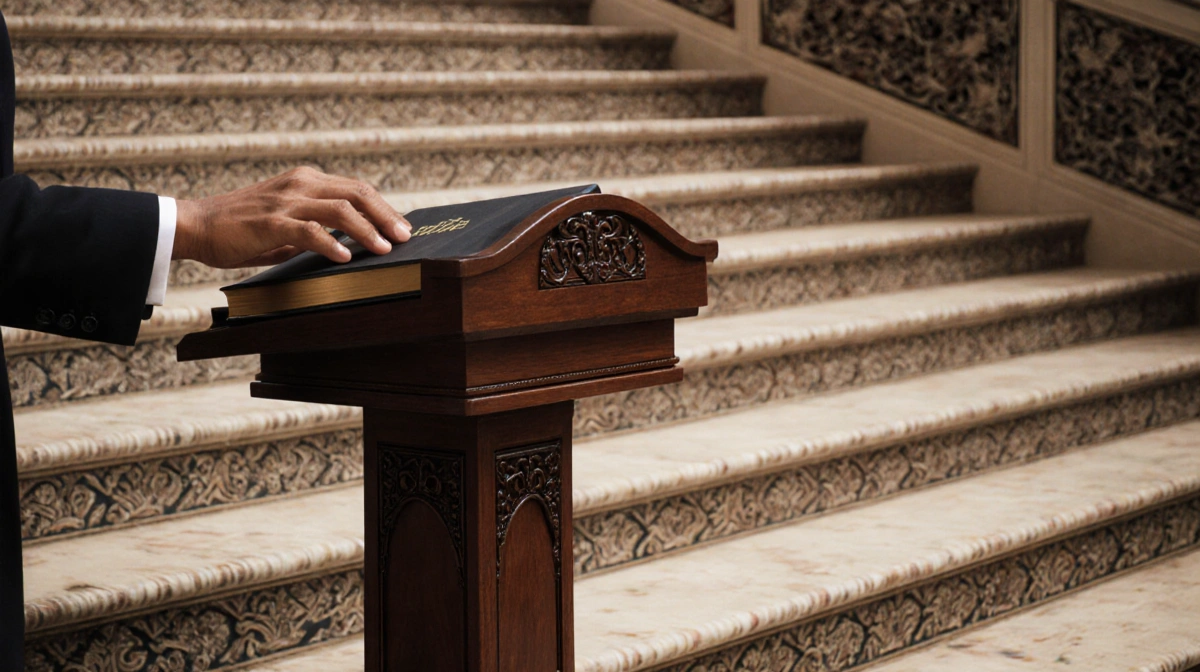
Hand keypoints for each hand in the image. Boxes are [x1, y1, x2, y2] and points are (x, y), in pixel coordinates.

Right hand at [172, 166, 410, 267]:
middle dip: (386, 215)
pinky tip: (346, 256)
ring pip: (339, 209)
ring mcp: (285, 201)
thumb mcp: (286, 224)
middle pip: (356, 193)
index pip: (356, 189)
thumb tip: (348, 246)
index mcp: (306, 181)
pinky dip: (331, 243)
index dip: (383, 207)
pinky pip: (308, 230)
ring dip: (366, 230)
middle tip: (405, 236)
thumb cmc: (242, 229)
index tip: (403, 226)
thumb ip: (315, 228)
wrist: (196, 225)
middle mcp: (300, 184)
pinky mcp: (270, 222)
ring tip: (384, 248)